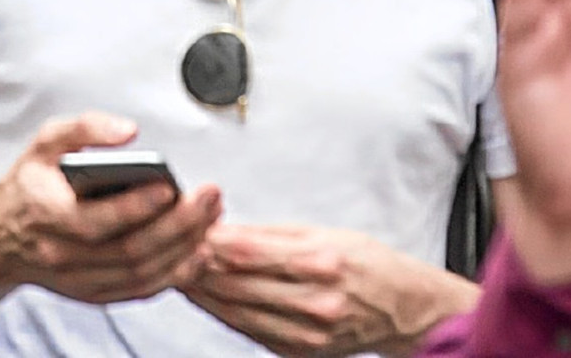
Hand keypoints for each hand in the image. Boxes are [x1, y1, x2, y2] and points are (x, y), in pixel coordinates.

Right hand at [0, 113, 220, 306]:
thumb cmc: (28, 186)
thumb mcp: (44, 143)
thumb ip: (84, 128)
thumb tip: (127, 130)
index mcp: (48, 214)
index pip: (97, 220)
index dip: (137, 207)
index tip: (170, 188)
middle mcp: (63, 254)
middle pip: (129, 250)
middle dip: (177, 226)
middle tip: (209, 200)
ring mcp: (79, 279)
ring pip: (139, 274)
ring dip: (182, 251)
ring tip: (210, 221)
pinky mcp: (94, 293)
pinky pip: (139, 291)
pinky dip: (172, 276)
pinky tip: (194, 253)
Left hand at [181, 224, 472, 355]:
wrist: (403, 308)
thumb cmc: (364, 262)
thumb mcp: (322, 233)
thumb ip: (266, 234)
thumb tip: (218, 227)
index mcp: (321, 262)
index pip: (247, 251)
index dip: (207, 240)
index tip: (182, 227)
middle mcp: (314, 302)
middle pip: (235, 284)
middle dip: (196, 266)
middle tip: (167, 247)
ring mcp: (306, 334)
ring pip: (235, 311)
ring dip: (202, 291)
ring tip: (178, 270)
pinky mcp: (299, 353)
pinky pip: (248, 331)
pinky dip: (223, 313)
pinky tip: (206, 296)